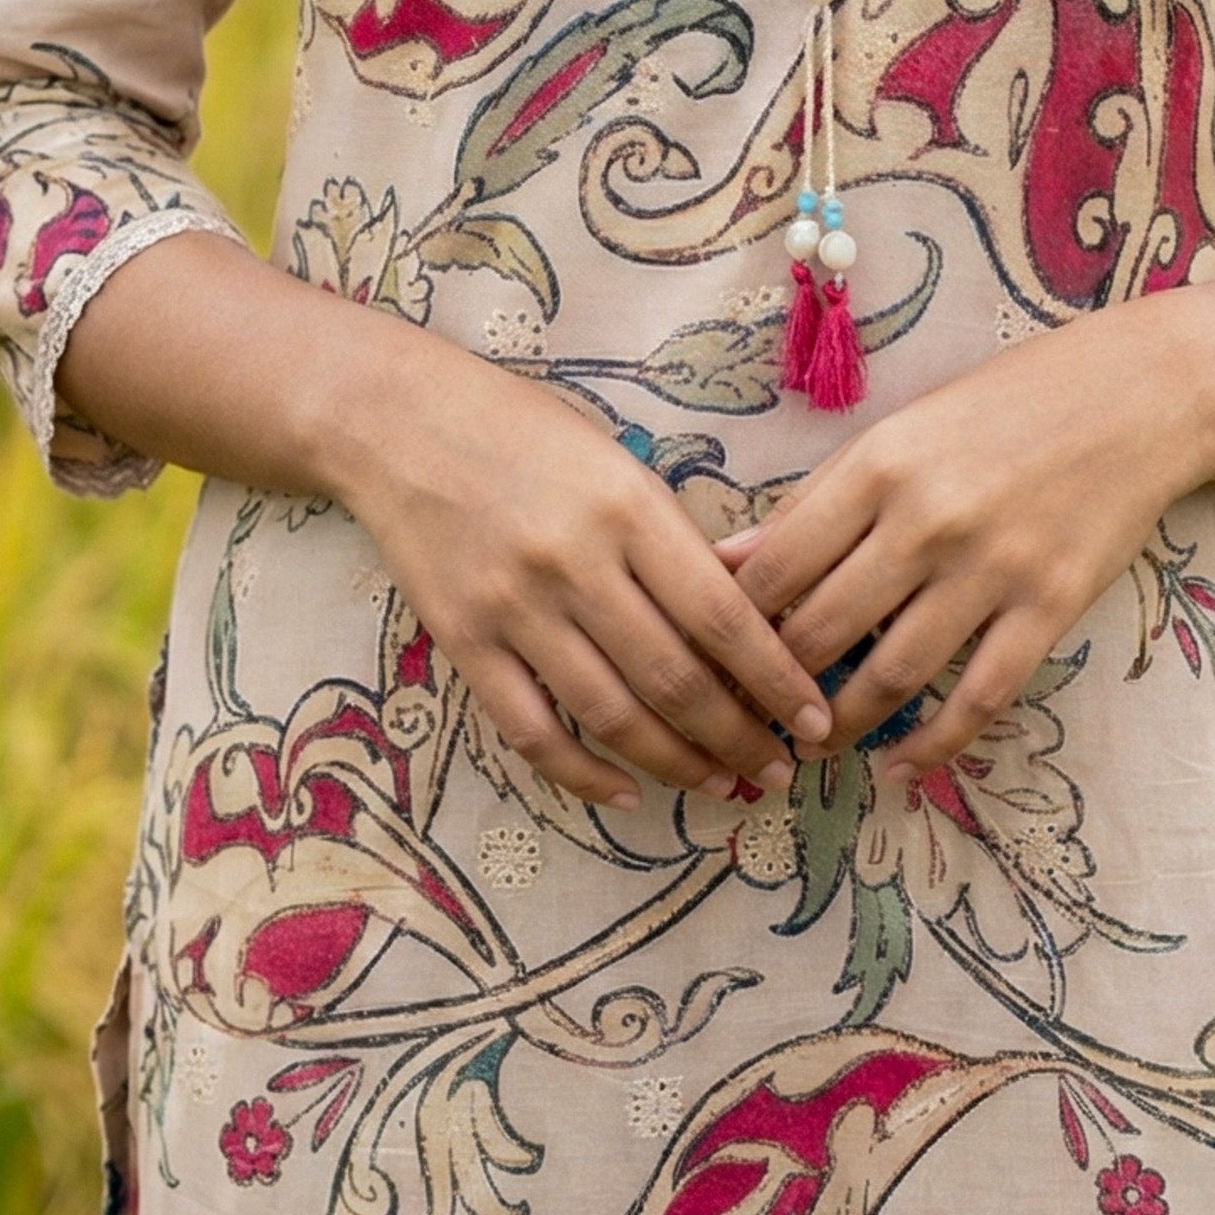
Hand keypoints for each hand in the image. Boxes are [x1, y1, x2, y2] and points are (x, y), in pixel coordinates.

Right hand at [330, 322, 837, 810]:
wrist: (398, 421)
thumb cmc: (524, 431)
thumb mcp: (616, 461)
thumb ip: (671, 538)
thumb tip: (741, 625)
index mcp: (628, 507)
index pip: (722, 615)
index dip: (776, 679)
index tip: (815, 718)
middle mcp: (575, 563)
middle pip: (675, 677)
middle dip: (739, 735)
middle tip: (779, 770)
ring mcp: (515, 608)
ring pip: (612, 714)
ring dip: (677, 763)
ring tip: (722, 784)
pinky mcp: (464, 641)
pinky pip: (531, 729)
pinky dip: (582, 773)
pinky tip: (626, 793)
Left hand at [717, 245, 1214, 779]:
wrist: (1142, 393)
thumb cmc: (1011, 401)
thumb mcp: (905, 425)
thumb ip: (823, 497)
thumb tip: (733, 559)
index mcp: (878, 464)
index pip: (776, 565)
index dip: (733, 623)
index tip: (717, 652)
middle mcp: (926, 519)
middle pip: (819, 629)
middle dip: (776, 685)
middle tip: (755, 714)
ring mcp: (990, 568)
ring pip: (889, 675)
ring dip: (840, 724)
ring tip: (813, 746)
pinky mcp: (1049, 607)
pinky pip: (979, 697)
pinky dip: (933, 743)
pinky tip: (901, 768)